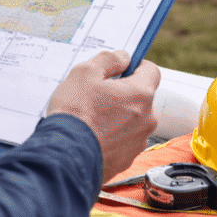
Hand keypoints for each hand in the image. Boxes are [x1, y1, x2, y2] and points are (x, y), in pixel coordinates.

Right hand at [47, 50, 160, 183]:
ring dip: (119, 116)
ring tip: (93, 118)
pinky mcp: (127, 159)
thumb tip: (123, 57)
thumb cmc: (75, 114)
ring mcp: (138, 141)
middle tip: (99, 94)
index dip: (137, 66)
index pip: (152, 71)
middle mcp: (147, 119)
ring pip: (133, 120)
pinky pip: (124, 140)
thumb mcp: (85, 73)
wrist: (64, 158)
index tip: (123, 67)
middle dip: (124, 93)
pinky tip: (93, 135)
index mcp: (141, 94)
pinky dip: (112, 136)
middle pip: (141, 97)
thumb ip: (109, 60)